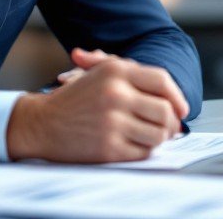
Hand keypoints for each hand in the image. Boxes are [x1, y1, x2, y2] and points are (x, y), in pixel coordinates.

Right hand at [7, 52, 189, 162]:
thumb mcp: (100, 74)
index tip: (180, 109)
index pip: (163, 81)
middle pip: (165, 110)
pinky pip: (143, 152)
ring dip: (159, 138)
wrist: (41, 123)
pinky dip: (143, 150)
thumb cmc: (74, 98)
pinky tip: (134, 145)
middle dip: (171, 122)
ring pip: (158, 134)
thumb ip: (135, 77)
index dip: (177, 97)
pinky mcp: (109, 147)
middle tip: (168, 128)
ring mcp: (113, 121)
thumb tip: (171, 96)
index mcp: (116, 71)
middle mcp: (116, 93)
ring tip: (151, 137)